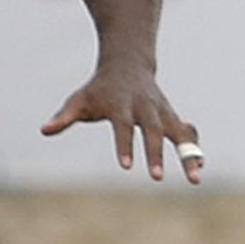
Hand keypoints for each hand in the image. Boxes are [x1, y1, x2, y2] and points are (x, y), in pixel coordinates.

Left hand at [41, 56, 202, 181]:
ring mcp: (163, 112)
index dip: (125, 146)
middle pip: (155, 132)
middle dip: (157, 155)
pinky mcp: (173, 117)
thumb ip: (64, 117)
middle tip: (157, 178)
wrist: (128, 64)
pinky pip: (188, 133)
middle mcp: (146, 108)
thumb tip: (45, 130)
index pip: (124, 127)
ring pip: (180, 133)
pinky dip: (195, 148)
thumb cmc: (99, 88)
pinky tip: (199, 167)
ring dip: (189, 155)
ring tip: (196, 180)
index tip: (127, 167)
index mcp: (122, 105)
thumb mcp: (79, 99)